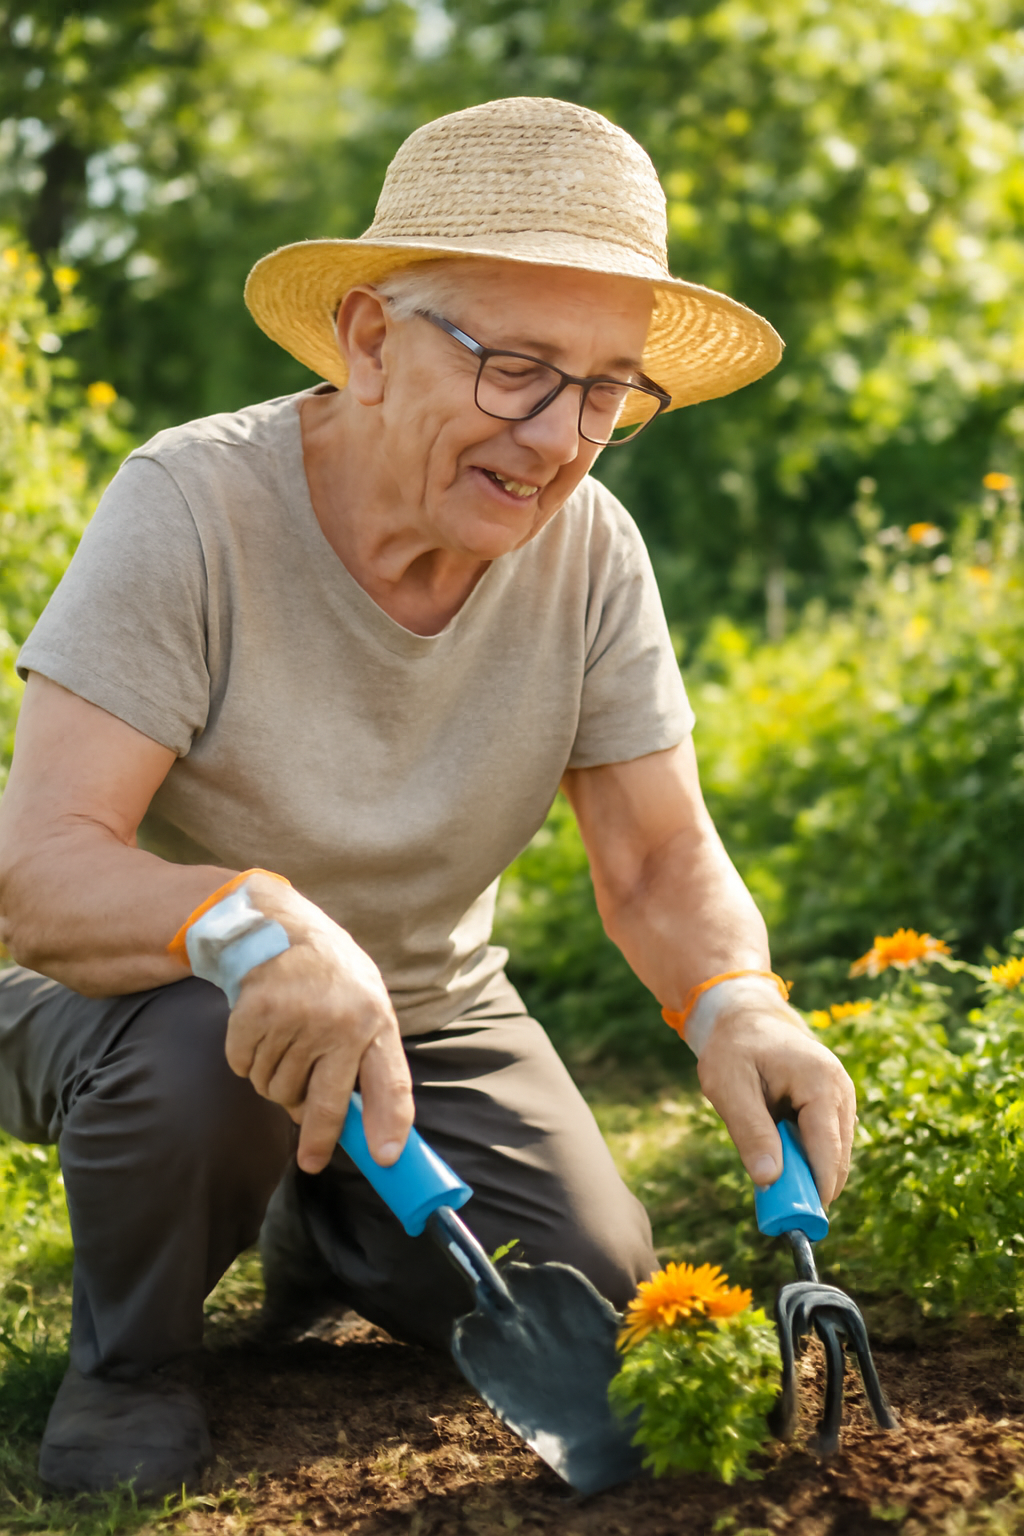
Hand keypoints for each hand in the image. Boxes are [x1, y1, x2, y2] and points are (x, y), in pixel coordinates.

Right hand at [222, 876, 413, 1174]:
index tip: (385, 1159)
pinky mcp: (254, 1017)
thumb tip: (358, 1127)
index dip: (388, 1124)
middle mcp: (337, 1022)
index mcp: (374, 1018)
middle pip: (324, 1104)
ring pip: (278, 1089)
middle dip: (319, 1140)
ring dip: (277, 1082)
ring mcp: (294, 1020)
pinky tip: (260, 1032)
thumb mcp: (365, 1003)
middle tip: (312, 1161)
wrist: (278, 926)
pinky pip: (245, 1069)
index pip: (388, 1082)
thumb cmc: (329, 976)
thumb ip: (365, 1059)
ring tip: (286, 1046)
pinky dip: (248, 1061)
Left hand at [696, 996, 854, 1205]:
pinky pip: (825, 1143)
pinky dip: (805, 1155)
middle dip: (811, 1184)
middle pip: (836, 1157)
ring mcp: (842, 1097)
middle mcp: (841, 1090)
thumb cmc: (733, 1049)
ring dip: (806, 1169)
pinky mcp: (834, 1105)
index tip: (801, 1221)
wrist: (745, 1017)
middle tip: (778, 1206)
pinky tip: (779, 1153)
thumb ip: (750, 1132)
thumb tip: (769, 1180)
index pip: (827, 1149)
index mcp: (820, 1082)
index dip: (816, 1188)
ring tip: (771, 1169)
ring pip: (833, 1153)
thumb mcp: (729, 1087)